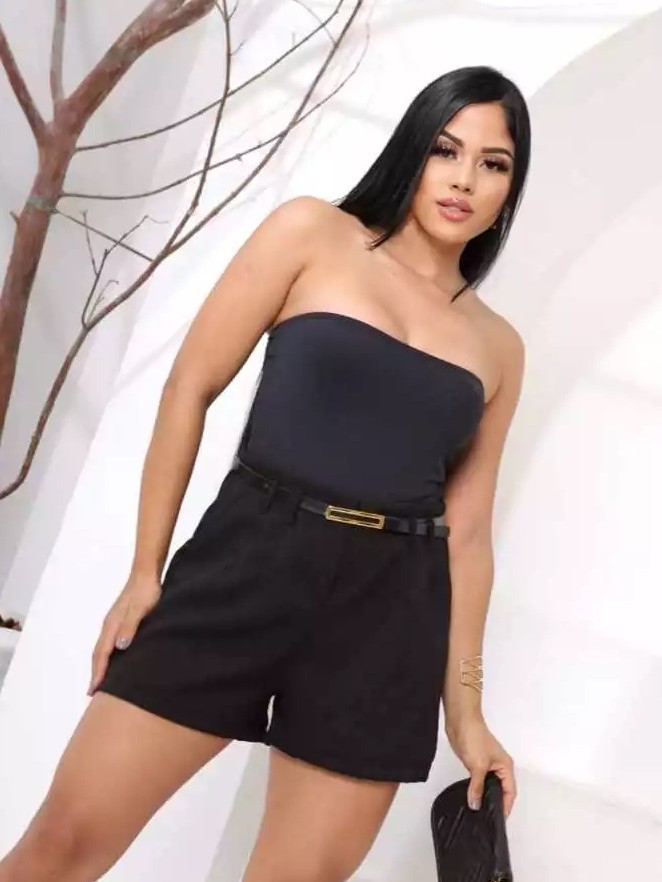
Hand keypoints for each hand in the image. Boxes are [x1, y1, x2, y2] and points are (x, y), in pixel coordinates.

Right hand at [88, 573, 161, 695]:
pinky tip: (116, 659)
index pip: (102, 653)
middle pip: (98, 653)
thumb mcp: (140, 609)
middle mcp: (110, 625)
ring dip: (101, 664)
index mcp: (112, 624)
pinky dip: (109, 655)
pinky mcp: (121, 619)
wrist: (147, 573)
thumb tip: (119, 647)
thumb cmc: (146, 591)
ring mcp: (114, 621)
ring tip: (101, 680)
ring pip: (104, 648)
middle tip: (92, 692)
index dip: (98, 672)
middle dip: (95, 672)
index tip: (93, 690)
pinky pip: (110, 642)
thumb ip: (130, 627)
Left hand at [445, 715, 516, 818]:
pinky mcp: (475, 763)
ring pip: (489, 786)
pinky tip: (471, 798)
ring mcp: (487, 765)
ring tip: (479, 812)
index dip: (506, 806)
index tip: (498, 820)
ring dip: (484, 796)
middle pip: (501, 790)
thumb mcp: (478, 765)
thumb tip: (475, 805)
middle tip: (488, 819)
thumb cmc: (474, 737)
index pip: (510, 792)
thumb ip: (477, 787)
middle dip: (495, 803)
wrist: (460, 720)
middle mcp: (499, 767)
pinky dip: (476, 789)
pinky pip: (479, 781)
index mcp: (506, 766)